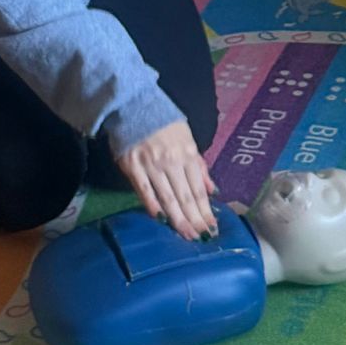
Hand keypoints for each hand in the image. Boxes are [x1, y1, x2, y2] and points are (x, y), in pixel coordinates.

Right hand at [115, 117, 217, 240]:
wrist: (133, 106)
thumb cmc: (163, 124)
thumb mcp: (187, 139)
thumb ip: (199, 166)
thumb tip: (213, 190)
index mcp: (188, 154)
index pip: (199, 189)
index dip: (206, 210)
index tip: (212, 228)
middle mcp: (172, 161)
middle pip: (186, 197)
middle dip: (195, 220)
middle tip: (202, 238)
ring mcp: (152, 165)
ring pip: (168, 197)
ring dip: (179, 219)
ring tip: (187, 236)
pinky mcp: (132, 167)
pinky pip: (144, 191)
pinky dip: (153, 206)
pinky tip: (161, 220)